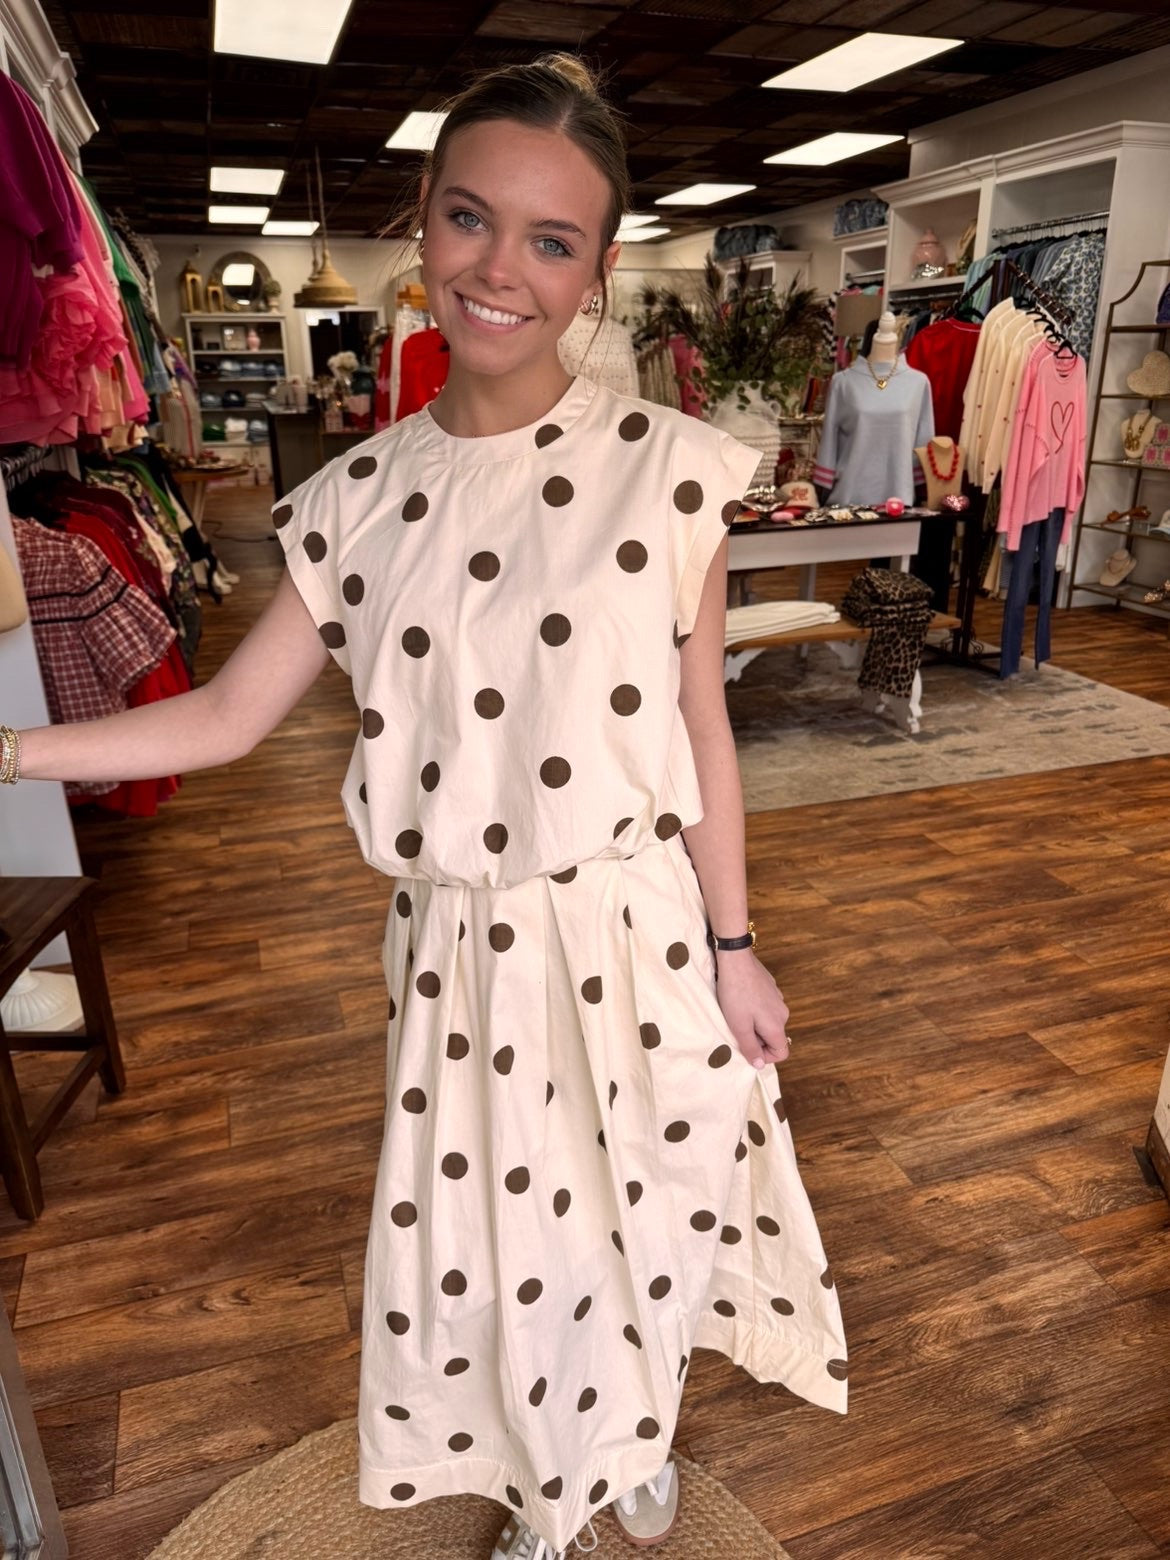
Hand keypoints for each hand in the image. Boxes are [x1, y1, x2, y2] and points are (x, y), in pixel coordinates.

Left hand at [714, 950, 790, 1068]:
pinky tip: (740, 999)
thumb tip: (760, 1065)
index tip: (747, 1048)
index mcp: (776, 1025)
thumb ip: (750, 1048)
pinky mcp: (770, 988)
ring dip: (753, 1023)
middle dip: (756, 1038)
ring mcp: (778, 998)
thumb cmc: (735, 994)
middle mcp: (782, 1013)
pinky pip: (765, 1007)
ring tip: (736, 1013)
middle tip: (736, 1028)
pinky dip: (753, 1009)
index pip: (781, 1052)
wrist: (735, 960)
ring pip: (768, 1022)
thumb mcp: (739, 1026)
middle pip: (773, 1037)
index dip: (765, 1057)